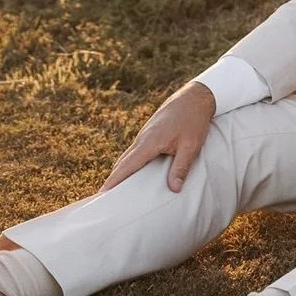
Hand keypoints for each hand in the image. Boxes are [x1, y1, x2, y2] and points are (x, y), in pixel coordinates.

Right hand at [100, 80, 216, 193]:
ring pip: (128, 157)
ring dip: (120, 172)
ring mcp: (145, 135)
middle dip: (112, 180)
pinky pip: (136, 152)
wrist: (195, 96)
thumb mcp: (191, 146)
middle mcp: (142, 139)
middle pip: (122, 163)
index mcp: (149, 142)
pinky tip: (134, 174)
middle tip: (102, 199)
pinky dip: (130, 164)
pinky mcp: (150, 134)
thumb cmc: (194, 120)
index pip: (126, 166)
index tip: (100, 195)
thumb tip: (174, 189)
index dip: (113, 181)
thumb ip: (181, 167)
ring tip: (115, 191)